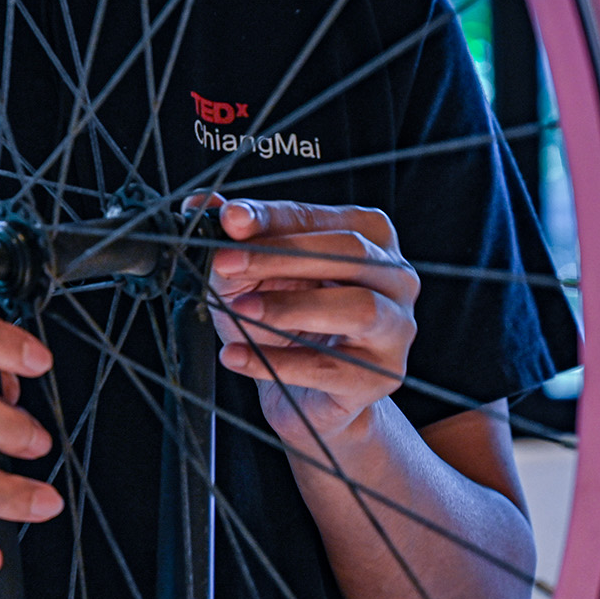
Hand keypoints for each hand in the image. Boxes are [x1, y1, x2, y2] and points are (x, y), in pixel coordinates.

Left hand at [206, 199, 419, 449]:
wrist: (304, 394)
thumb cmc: (285, 323)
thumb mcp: (252, 276)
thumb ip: (234, 239)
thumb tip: (203, 204)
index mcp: (369, 237)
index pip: (319, 217)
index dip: (271, 217)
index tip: (228, 220)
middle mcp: (395, 276)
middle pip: (349, 251)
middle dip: (281, 255)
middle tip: (225, 263)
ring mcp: (396, 328)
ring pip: (358, 308)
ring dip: (290, 307)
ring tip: (238, 311)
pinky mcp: (380, 376)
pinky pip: (329, 367)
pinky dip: (277, 362)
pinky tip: (236, 357)